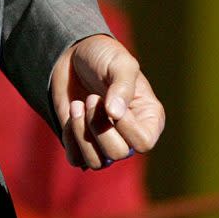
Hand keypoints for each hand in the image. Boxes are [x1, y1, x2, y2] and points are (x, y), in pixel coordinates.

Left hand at [51, 33, 163, 170]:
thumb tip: (115, 114)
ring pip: (97, 162)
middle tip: (91, 98)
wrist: (73, 55)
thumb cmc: (104, 57)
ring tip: (78, 105)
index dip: (126, 127)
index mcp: (148, 118)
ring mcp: (105, 141)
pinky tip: (70, 114)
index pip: (144, 142)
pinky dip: (70, 139)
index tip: (109, 101)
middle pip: (117, 153)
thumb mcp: (120, 63)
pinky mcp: (81, 143)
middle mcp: (129, 135)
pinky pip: (76, 159)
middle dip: (99, 126)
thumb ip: (122, 86)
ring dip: (82, 133)